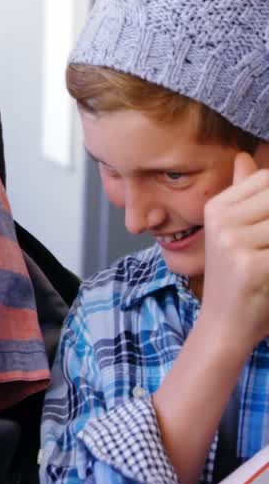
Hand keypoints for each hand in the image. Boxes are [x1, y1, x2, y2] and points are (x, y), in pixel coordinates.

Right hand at [200, 152, 268, 352]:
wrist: (225, 325)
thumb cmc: (240, 278)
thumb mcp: (235, 233)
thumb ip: (247, 195)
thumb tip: (246, 158)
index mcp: (218, 208)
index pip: (267, 179)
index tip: (267, 225)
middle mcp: (222, 221)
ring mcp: (235, 242)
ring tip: (267, 252)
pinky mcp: (252, 265)